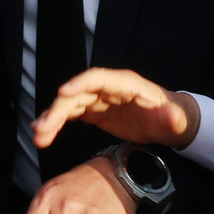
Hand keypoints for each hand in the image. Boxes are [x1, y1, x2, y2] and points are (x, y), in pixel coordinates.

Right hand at [32, 68, 200, 150]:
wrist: (168, 122)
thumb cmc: (172, 116)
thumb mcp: (175, 119)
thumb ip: (172, 118)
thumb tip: (171, 117)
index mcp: (124, 84)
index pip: (97, 78)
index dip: (79, 83)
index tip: (62, 92)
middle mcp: (106, 88)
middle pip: (76, 94)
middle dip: (58, 110)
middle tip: (42, 128)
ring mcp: (97, 99)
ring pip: (68, 105)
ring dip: (52, 119)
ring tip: (38, 135)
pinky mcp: (93, 111)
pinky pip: (70, 115)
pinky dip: (57, 124)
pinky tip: (44, 134)